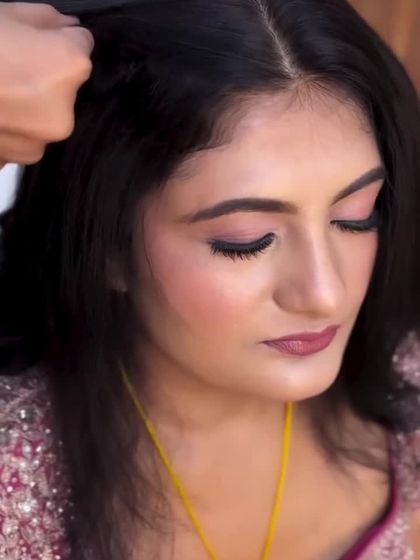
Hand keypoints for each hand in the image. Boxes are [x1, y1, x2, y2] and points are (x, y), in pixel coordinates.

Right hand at [0, 2, 93, 166]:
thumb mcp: (6, 12)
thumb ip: (46, 20)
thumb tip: (68, 26)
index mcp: (68, 67)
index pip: (82, 46)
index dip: (57, 38)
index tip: (37, 38)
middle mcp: (63, 112)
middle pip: (64, 88)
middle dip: (43, 76)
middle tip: (7, 65)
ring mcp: (37, 143)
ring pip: (41, 117)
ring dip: (26, 106)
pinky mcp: (13, 160)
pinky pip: (20, 137)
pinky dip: (8, 127)